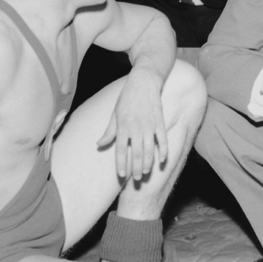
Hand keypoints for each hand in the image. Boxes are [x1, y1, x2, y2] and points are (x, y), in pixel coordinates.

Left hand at [97, 68, 167, 184]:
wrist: (143, 82)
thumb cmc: (126, 98)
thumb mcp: (115, 114)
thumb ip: (109, 131)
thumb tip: (99, 145)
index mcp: (122, 126)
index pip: (120, 150)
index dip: (121, 164)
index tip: (122, 176)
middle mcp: (135, 127)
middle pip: (136, 153)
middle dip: (136, 168)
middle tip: (136, 179)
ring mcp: (149, 125)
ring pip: (149, 149)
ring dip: (148, 163)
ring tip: (145, 173)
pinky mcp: (160, 122)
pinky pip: (163, 140)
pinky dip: (163, 151)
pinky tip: (162, 160)